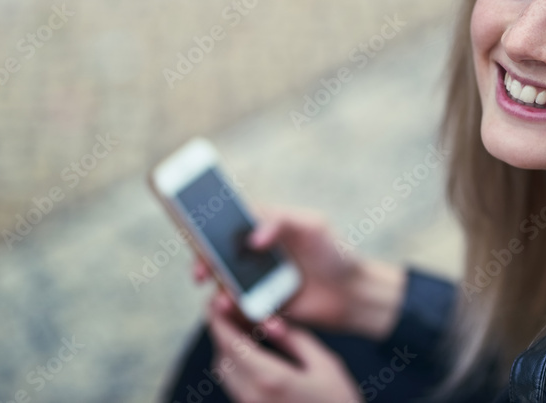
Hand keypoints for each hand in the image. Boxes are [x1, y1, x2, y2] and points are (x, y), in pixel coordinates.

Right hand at [193, 206, 404, 338]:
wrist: (352, 294)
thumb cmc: (334, 253)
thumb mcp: (312, 227)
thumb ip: (281, 222)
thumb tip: (252, 238)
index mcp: (261, 228)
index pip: (225, 224)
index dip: (204, 228)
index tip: (192, 234)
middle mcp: (252, 254)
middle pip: (216, 257)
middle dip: (204, 265)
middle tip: (202, 274)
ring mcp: (255, 282)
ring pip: (225, 288)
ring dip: (222, 296)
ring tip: (228, 303)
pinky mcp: (261, 307)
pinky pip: (242, 313)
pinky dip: (248, 318)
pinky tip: (269, 323)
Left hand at [207, 289, 363, 402]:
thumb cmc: (337, 402)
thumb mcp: (324, 364)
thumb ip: (294, 339)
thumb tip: (270, 321)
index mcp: (270, 378)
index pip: (231, 344)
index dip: (218, 320)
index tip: (215, 302)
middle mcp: (253, 396)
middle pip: (222, 357)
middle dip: (222, 331)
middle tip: (228, 310)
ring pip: (225, 373)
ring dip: (227, 348)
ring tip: (239, 327)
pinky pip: (235, 385)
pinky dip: (235, 364)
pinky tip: (250, 352)